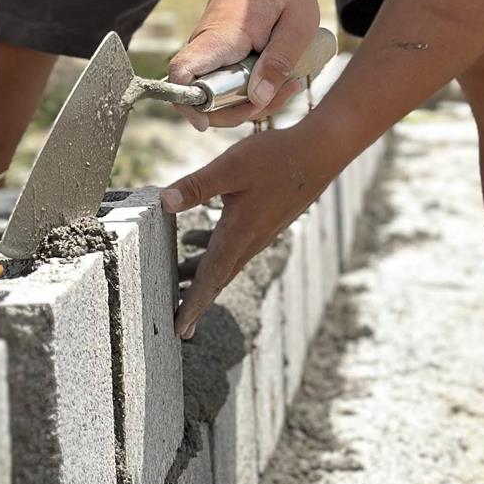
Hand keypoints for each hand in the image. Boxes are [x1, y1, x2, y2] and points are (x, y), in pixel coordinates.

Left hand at [160, 123, 336, 337]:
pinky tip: (195, 238)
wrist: (320, 152)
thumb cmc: (277, 158)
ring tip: (175, 277)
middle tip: (178, 326)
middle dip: (196, 301)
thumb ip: (197, 185)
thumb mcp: (231, 167)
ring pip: (224, 262)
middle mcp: (250, 241)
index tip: (178, 330)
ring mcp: (260, 232)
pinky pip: (233, 246)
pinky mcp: (264, 221)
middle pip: (217, 279)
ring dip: (201, 274)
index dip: (192, 305)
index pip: (210, 279)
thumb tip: (163, 202)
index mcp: (240, 234)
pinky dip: (211, 251)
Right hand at [168, 0, 319, 129]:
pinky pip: (227, 85)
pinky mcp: (219, 57)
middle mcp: (206, 48)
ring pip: (220, 97)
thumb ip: (279, 60)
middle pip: (206, 101)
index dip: (188, 104)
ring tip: (291, 84)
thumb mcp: (297, 22)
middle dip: (242, 112)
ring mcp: (210, 54)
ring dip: (253, 103)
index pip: (184, 74)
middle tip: (285, 92)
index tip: (205, 123)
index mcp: (221, 38)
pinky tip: (281, 80)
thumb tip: (257, 100)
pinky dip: (251, 91)